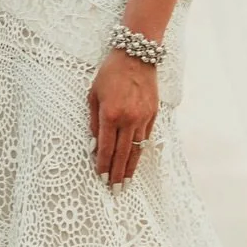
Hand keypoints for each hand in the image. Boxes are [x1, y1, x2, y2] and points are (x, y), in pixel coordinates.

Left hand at [89, 50, 158, 185]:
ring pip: (136, 149)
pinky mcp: (153, 115)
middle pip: (122, 154)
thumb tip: (93, 144)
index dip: (103, 165)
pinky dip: (140, 152)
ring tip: (126, 183)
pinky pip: (146, 138)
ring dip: (130, 168)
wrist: (136, 56)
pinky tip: (135, 162)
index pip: (105, 147)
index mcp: (110, 114)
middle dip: (117, 174)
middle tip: (115, 191)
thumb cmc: (110, 73)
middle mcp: (128, 119)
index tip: (101, 178)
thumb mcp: (93, 95)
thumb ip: (93, 121)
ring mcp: (143, 118)